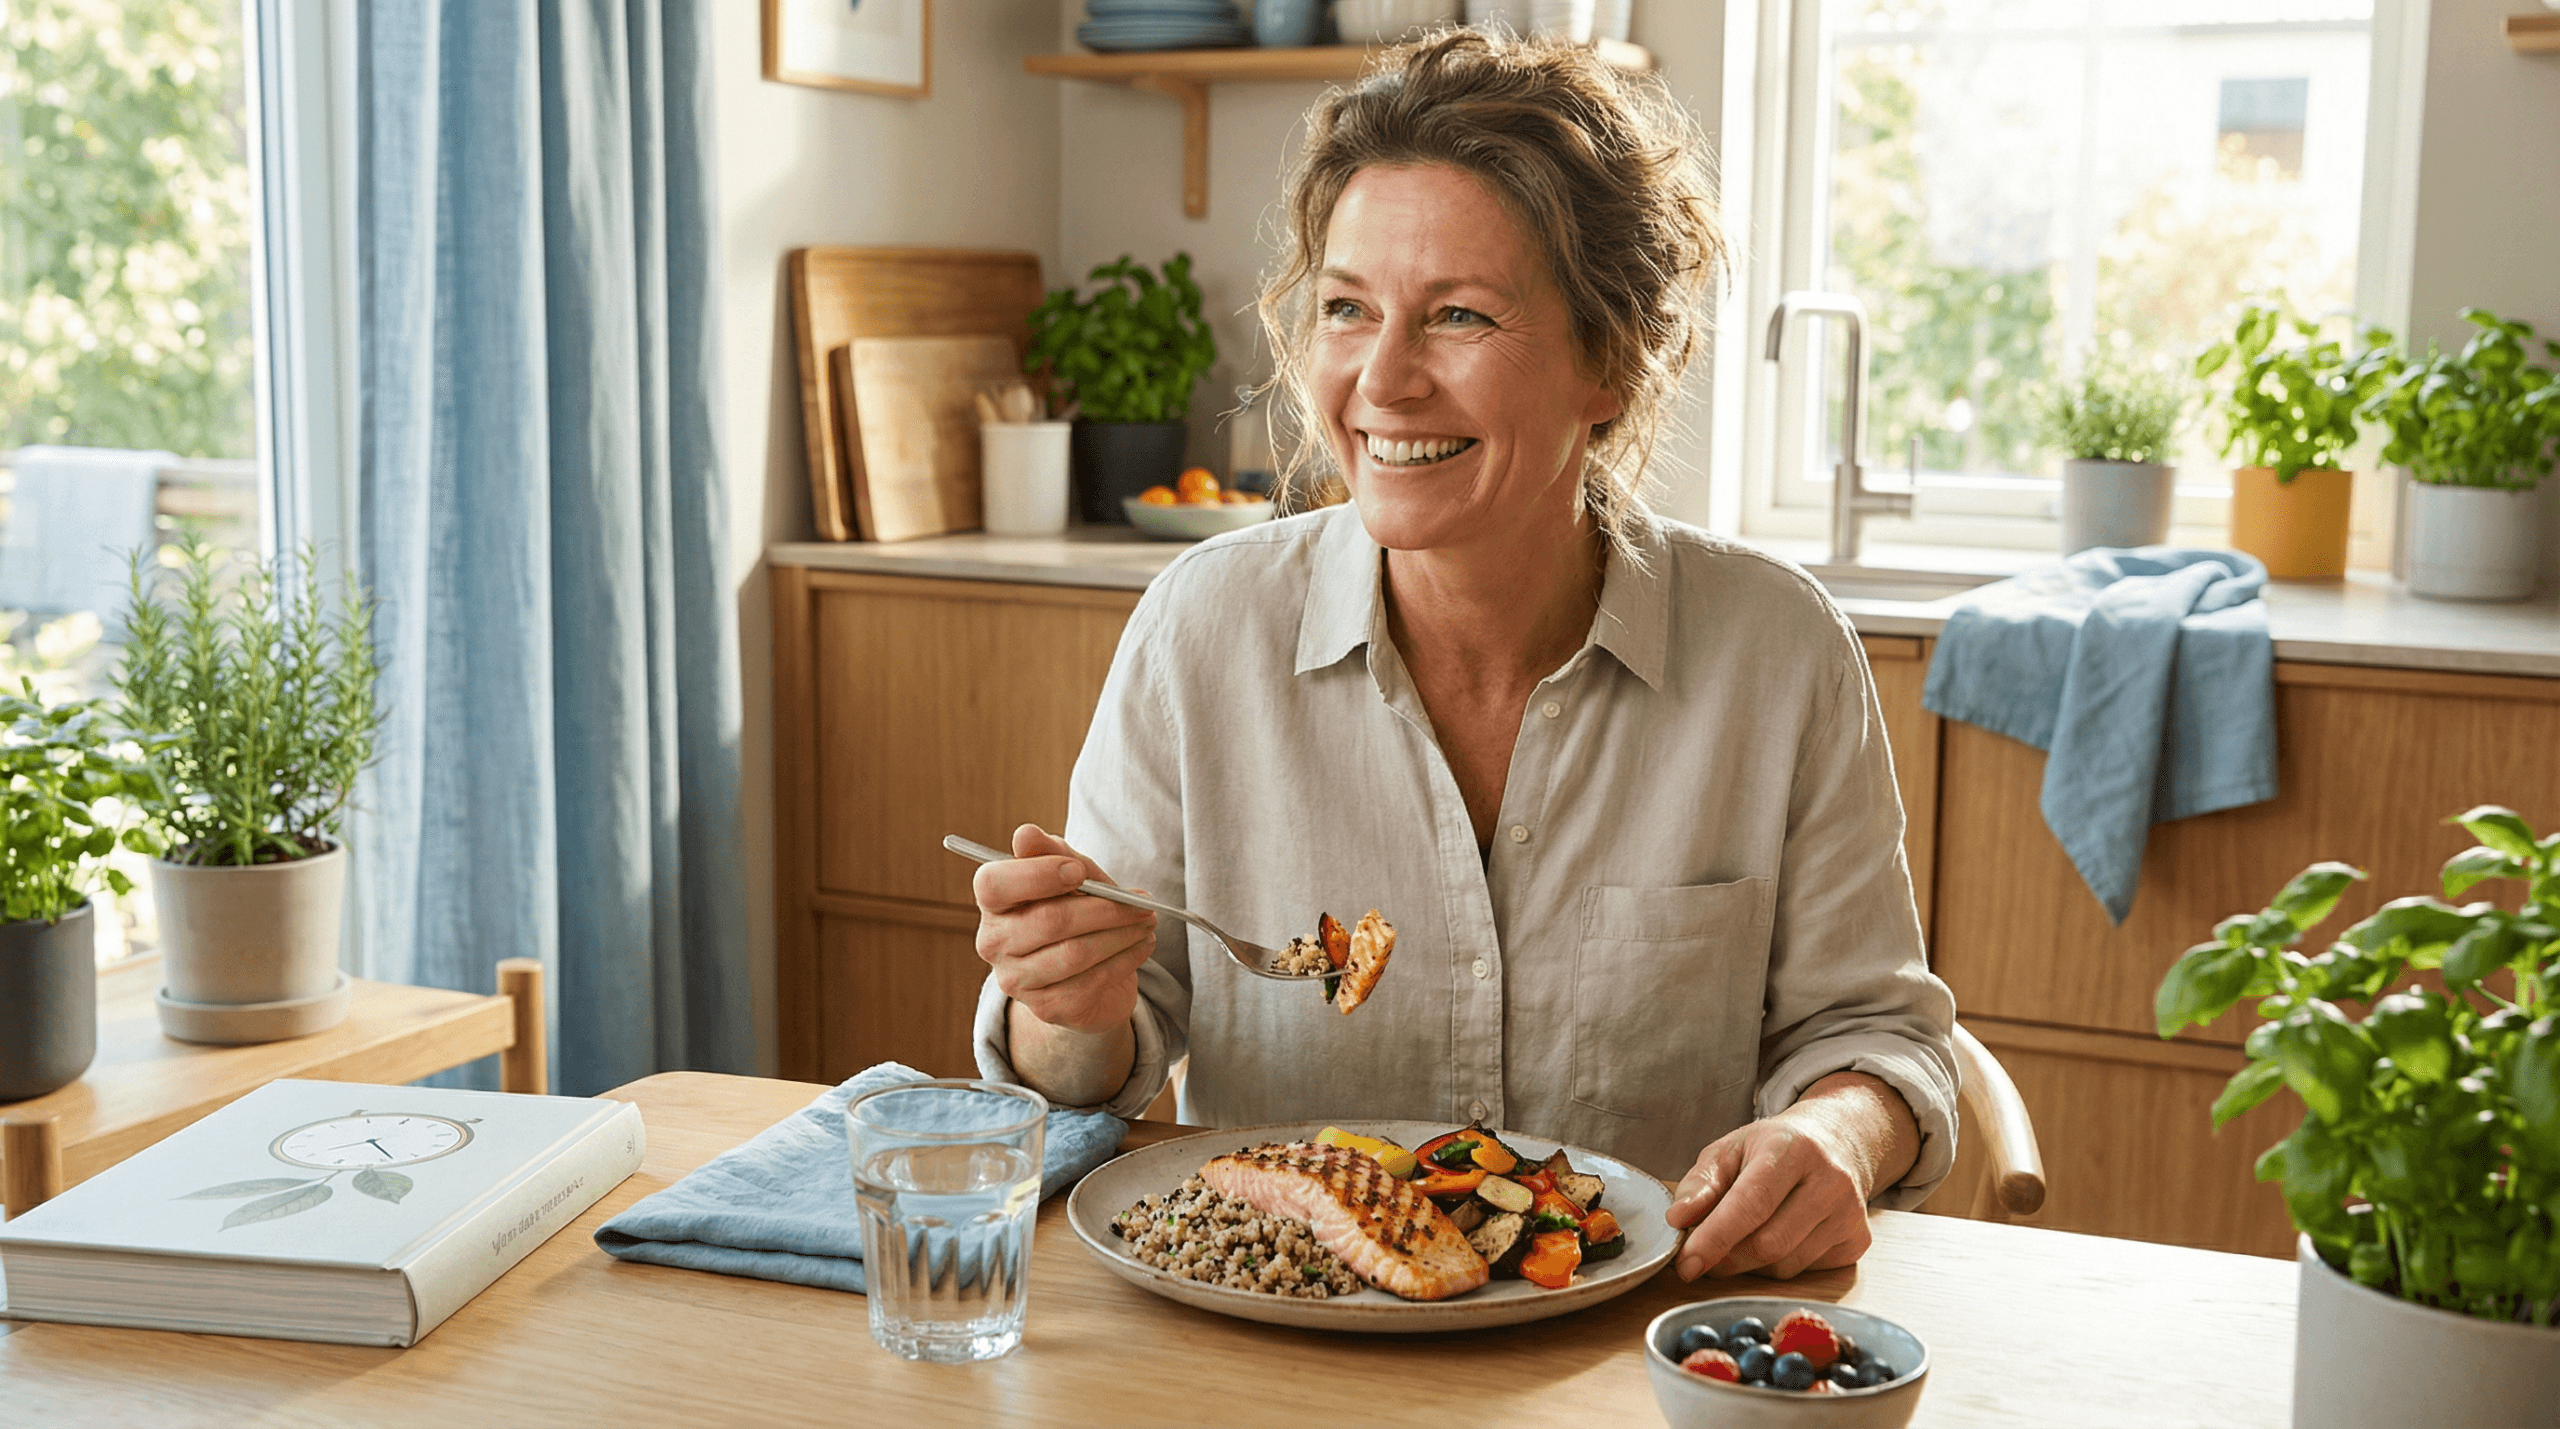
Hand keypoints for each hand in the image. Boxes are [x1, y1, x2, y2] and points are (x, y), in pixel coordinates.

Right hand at [972, 823, 1157, 1034]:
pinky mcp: (1047, 1008)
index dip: (1037, 875)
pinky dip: (1125, 959)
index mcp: (993, 903)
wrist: (1084, 975)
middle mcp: (994, 943)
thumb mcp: (1071, 877)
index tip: (1078, 870)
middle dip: (1105, 908)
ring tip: (1148, 921)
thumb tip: (1025, 834)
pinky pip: (1091, 981)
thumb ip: (1054, 854)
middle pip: (1049, 921)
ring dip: (1122, 934)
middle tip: (1142, 902)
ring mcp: (1017, 980)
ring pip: (1075, 953)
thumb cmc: (1074, 912)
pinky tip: (1143, 944)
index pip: (994, 884)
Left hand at [1662, 1072, 1917, 1280]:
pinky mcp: (1858, 1239)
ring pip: (1785, 1265)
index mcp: (1792, 1149)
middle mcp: (1830, 1180)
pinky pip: (1805, 1272)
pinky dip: (1777, 1266)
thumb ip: (1700, 1183)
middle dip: (1726, 1258)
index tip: (1686, 1264)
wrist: (1836, 1141)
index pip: (1751, 1204)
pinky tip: (1776, 1237)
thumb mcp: (1729, 1149)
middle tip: (1702, 1255)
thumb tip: (1678, 1220)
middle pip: (1768, 1244)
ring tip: (1740, 1238)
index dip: (1715, 1238)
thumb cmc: (1773, 1148)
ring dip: (1750, 1264)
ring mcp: (1850, 1213)